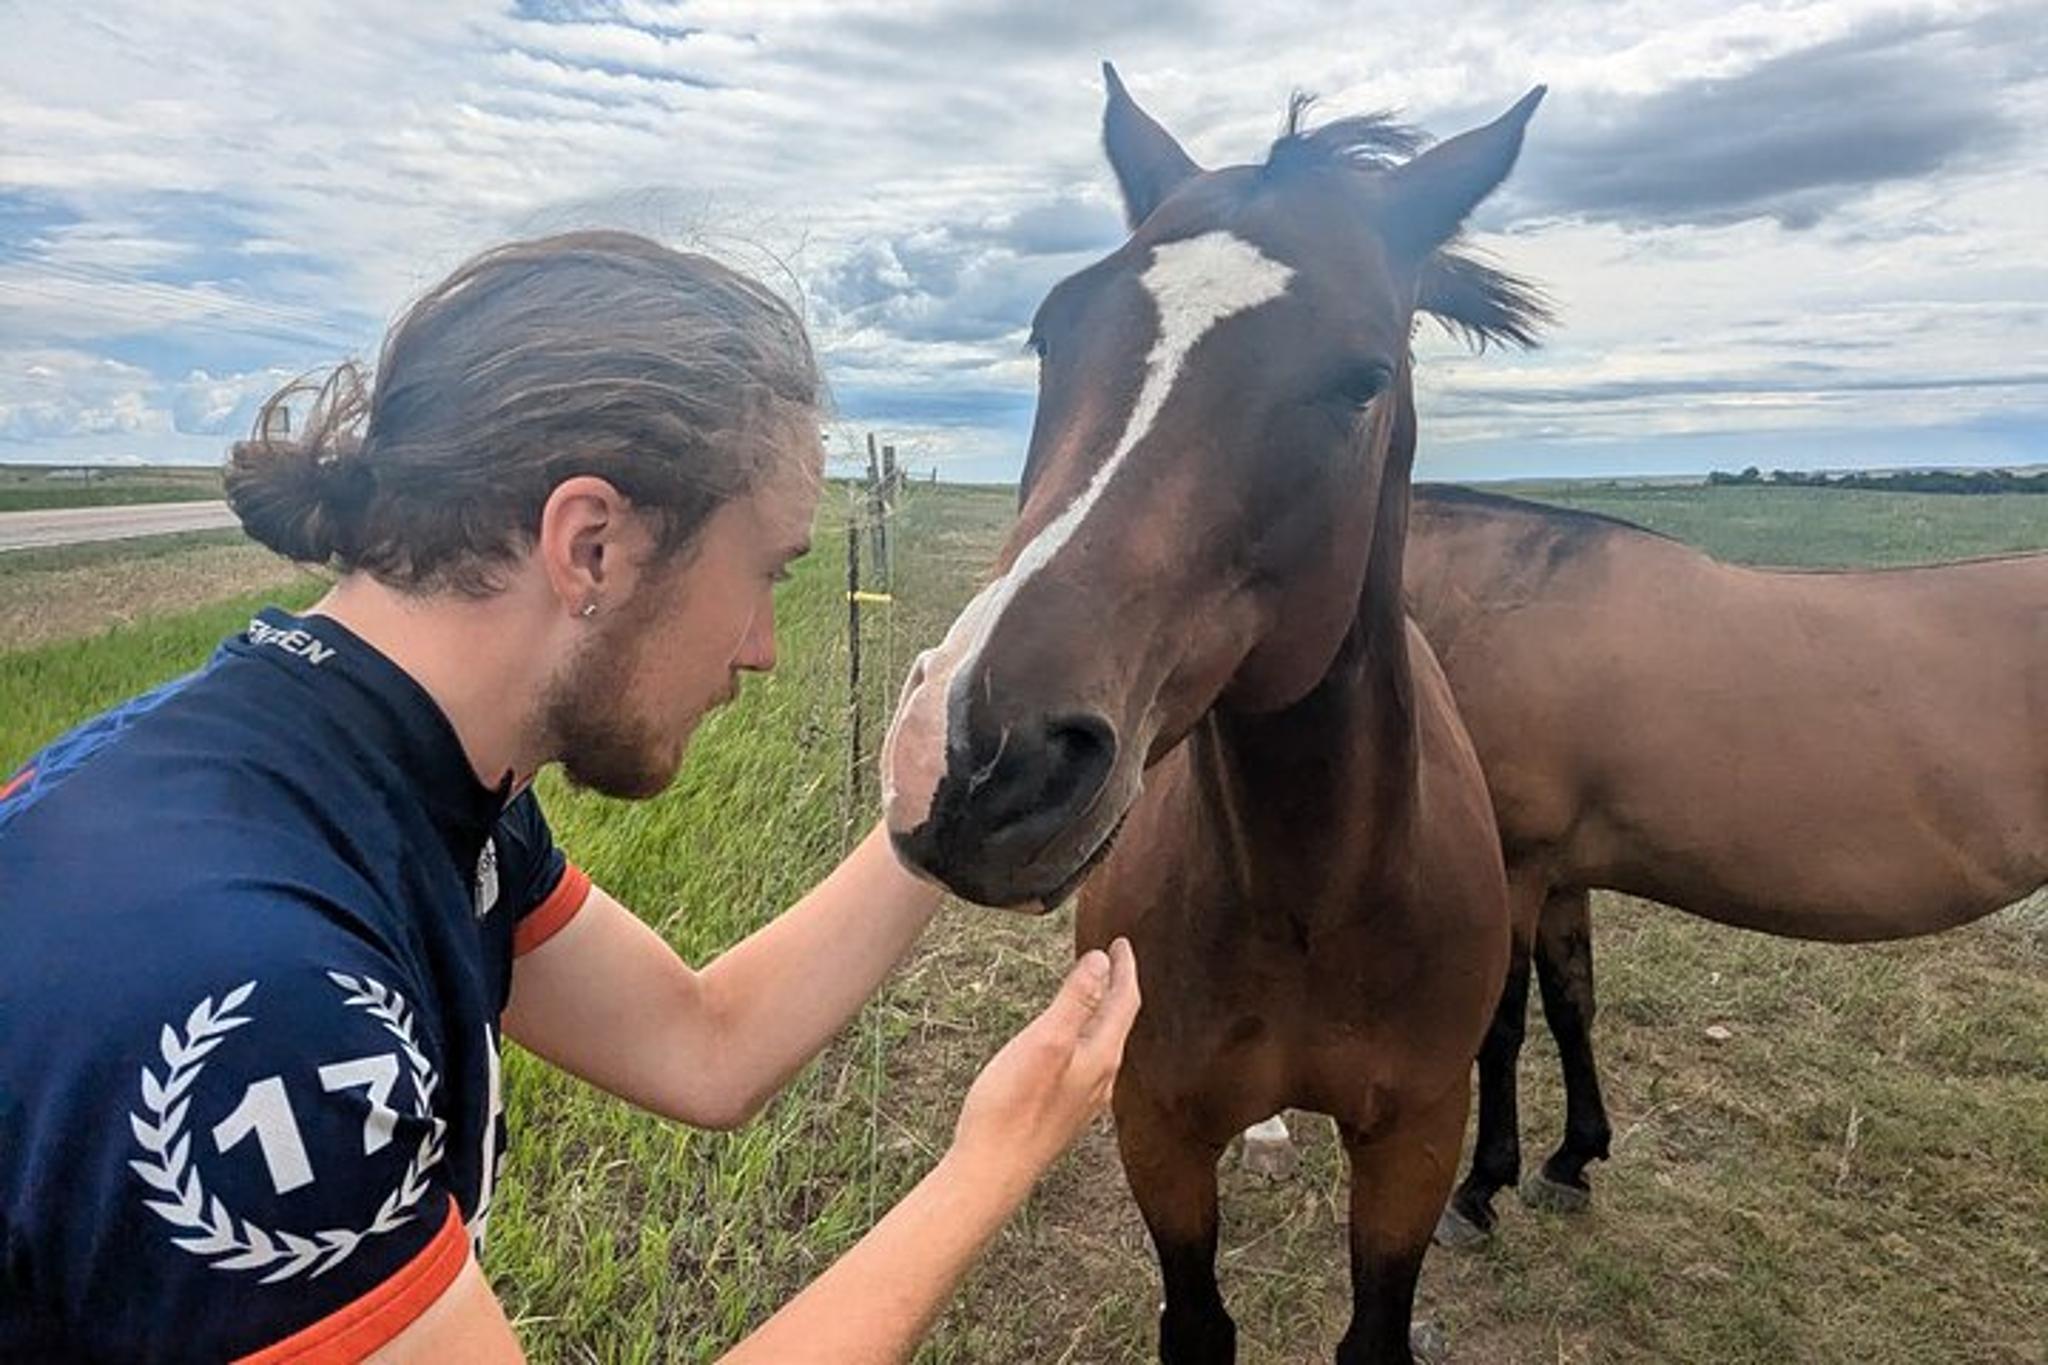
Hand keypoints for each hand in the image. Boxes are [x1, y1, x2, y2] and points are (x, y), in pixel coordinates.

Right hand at [949, 938, 1140, 1187]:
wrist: (993, 1172)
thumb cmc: (1013, 1108)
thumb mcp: (1045, 1041)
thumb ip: (1076, 1000)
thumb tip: (1101, 961)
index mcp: (1101, 1057)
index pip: (1125, 1001)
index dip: (1125, 968)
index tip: (1120, 942)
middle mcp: (1101, 1080)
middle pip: (1119, 1023)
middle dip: (1117, 988)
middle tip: (1110, 961)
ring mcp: (1084, 1099)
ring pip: (1104, 1045)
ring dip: (1101, 1014)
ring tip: (1092, 993)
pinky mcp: (1064, 1113)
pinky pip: (1087, 1064)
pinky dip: (1085, 1038)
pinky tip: (1068, 1044)